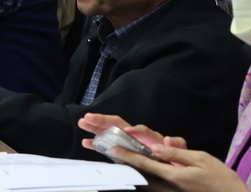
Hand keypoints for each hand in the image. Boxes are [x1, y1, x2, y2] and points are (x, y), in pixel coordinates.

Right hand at [78, 113, 185, 152]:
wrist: (176, 174)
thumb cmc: (176, 162)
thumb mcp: (181, 154)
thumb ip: (177, 146)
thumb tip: (169, 139)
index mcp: (150, 138)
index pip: (139, 130)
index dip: (133, 129)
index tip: (127, 131)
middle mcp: (136, 138)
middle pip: (117, 125)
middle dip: (102, 120)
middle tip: (89, 118)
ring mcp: (127, 145)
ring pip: (109, 133)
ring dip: (95, 128)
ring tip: (82, 123)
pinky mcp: (122, 154)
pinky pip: (107, 147)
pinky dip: (96, 143)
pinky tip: (86, 142)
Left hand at [113, 144, 246, 191]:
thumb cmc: (221, 179)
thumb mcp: (201, 159)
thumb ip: (176, 153)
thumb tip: (156, 146)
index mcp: (172, 176)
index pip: (143, 163)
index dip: (126, 155)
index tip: (112, 148)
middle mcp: (166, 187)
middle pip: (140, 174)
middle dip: (125, 164)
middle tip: (110, 153)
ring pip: (145, 181)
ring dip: (133, 171)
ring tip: (120, 160)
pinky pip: (154, 186)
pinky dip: (145, 177)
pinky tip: (141, 171)